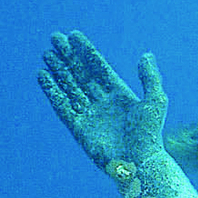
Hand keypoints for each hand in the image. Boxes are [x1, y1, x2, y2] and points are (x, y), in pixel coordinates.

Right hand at [38, 30, 167, 179]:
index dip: (86, 51)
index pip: (99, 68)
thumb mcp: (155, 101)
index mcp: (120, 95)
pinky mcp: (78, 128)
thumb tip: (146, 54)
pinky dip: (52, 91)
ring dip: (58, 70)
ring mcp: (90, 115)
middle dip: (68, 57)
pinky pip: (62, 105)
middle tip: (54, 38)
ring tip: (46, 54)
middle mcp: (103, 103)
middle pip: (81, 74)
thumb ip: (150, 77)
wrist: (138, 162)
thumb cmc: (149, 134)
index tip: (73, 35)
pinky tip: (42, 76)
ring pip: (70, 87)